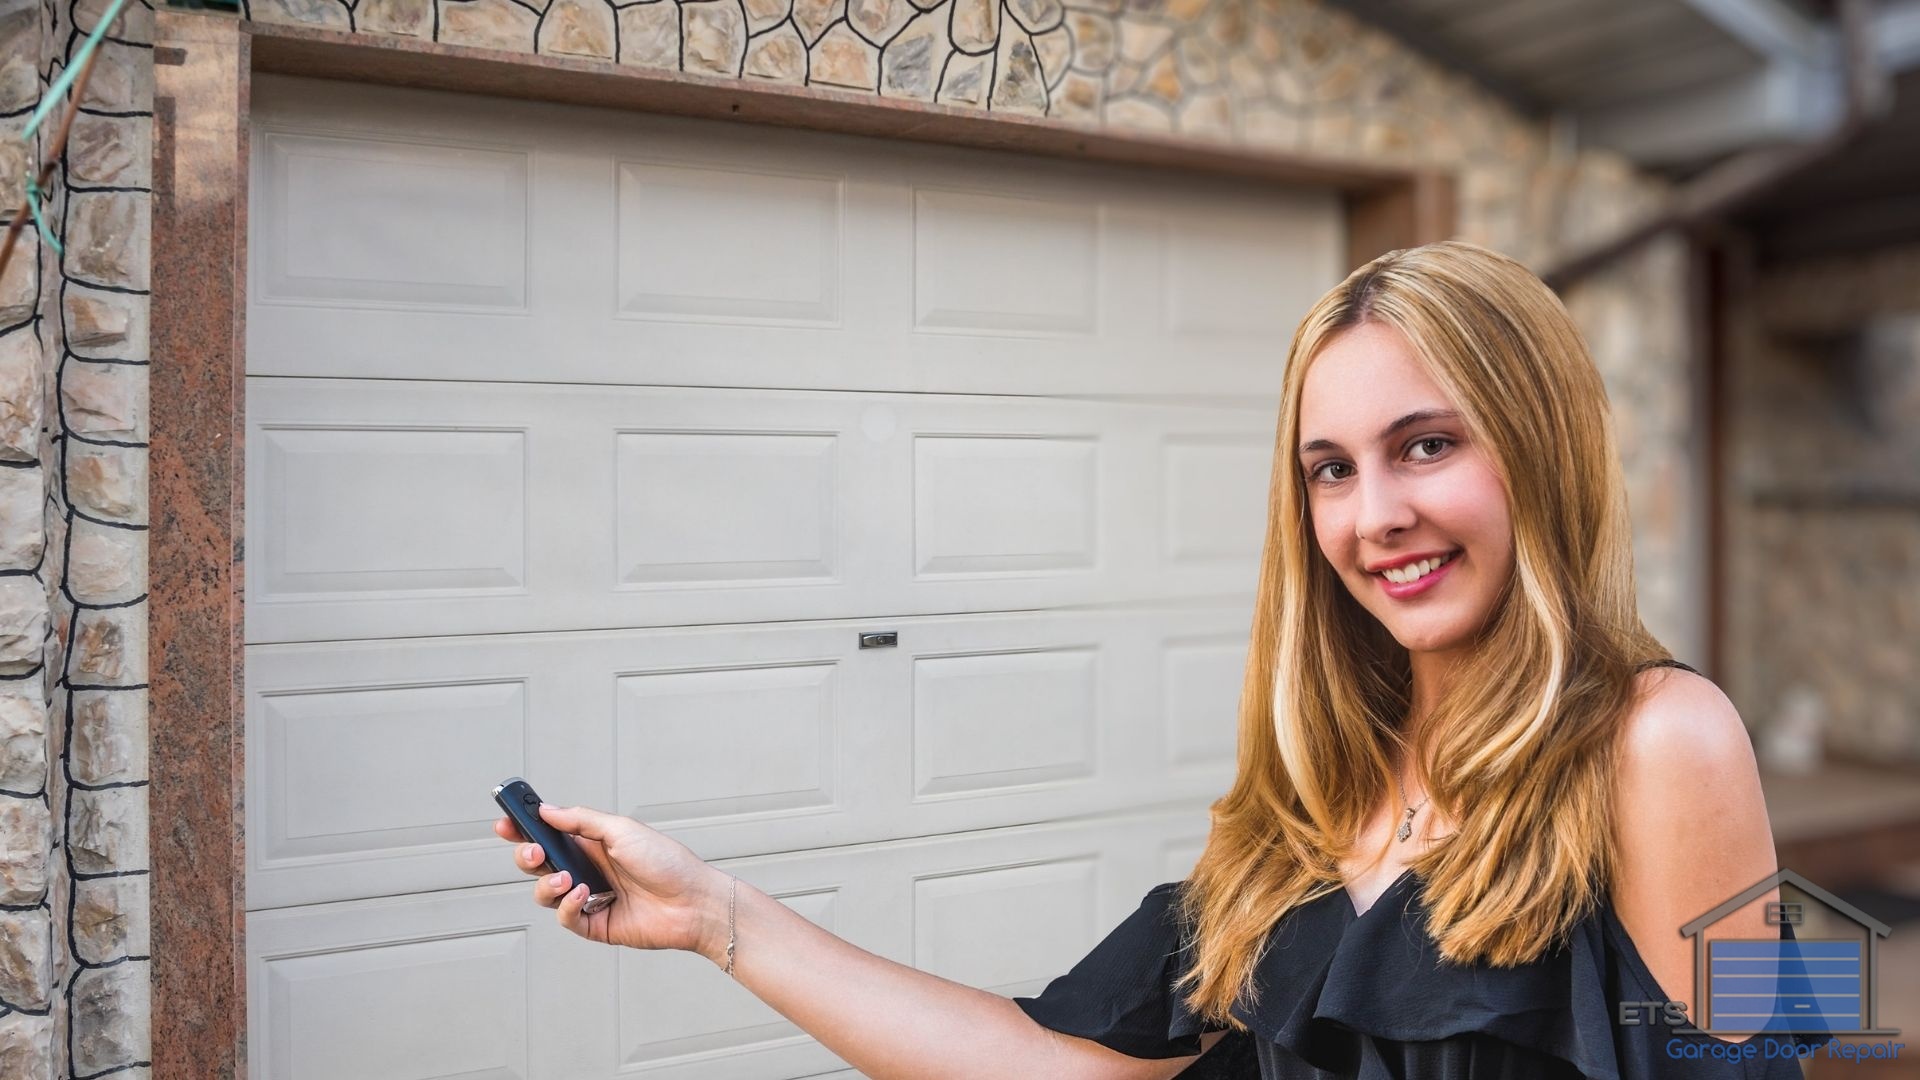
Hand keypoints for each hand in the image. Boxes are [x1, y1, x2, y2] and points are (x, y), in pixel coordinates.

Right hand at [496, 803, 730, 960]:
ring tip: (566, 878)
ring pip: (546, 894)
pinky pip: (566, 918)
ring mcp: (590, 899)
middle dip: (527, 857)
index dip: (524, 831)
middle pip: (540, 865)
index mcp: (592, 844)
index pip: (549, 835)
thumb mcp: (621, 830)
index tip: (503, 823)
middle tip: (534, 852)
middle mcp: (588, 870)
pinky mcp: (596, 925)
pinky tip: (583, 895)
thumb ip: (581, 820)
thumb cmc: (666, 861)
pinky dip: (567, 907)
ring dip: (547, 885)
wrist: (692, 901)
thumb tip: (546, 810)